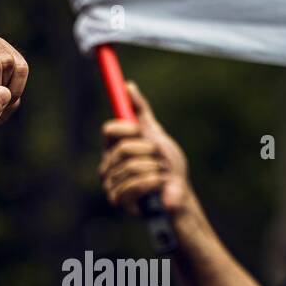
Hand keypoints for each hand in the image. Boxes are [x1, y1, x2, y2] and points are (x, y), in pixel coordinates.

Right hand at [99, 82, 191, 216]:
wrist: (177, 192)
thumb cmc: (166, 165)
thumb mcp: (155, 133)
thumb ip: (140, 111)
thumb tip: (127, 85)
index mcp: (113, 148)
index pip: (109, 130)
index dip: (127, 128)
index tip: (141, 131)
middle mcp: (108, 165)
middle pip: (123, 148)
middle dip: (149, 151)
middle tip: (158, 156)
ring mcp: (110, 183)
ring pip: (131, 167)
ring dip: (154, 169)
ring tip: (160, 175)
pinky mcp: (117, 200)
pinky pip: (133, 184)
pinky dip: (152, 183)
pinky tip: (157, 186)